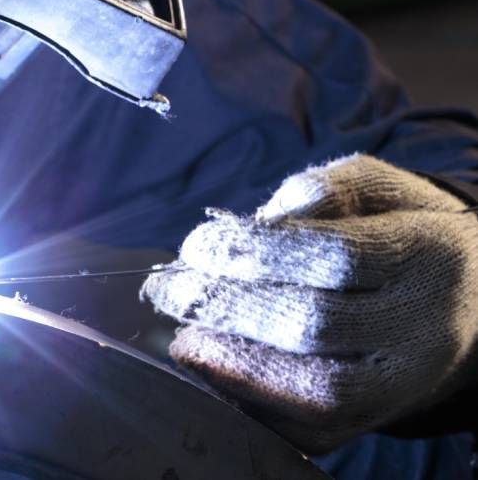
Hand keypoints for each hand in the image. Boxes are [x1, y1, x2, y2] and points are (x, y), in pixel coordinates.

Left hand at [141, 154, 477, 451]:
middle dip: (227, 308)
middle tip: (170, 291)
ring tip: (182, 335)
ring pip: (317, 390)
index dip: (252, 252)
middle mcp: (422, 327)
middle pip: (315, 326)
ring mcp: (403, 384)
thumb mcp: (378, 189)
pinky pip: (310, 431)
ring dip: (233, 363)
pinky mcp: (375, 419)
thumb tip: (258, 217)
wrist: (467, 301)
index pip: (332, 258)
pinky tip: (208, 371)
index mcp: (425, 256)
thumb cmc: (399, 230)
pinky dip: (249, 404)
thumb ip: (322, 187)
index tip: (195, 246)